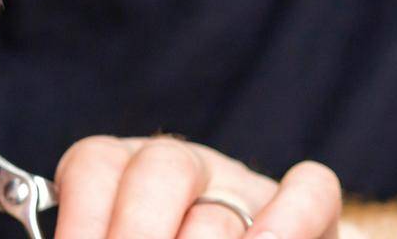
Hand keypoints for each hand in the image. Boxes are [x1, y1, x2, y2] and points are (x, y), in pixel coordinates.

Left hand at [53, 135, 348, 238]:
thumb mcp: (123, 237)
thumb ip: (107, 235)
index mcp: (122, 175)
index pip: (95, 164)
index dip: (82, 219)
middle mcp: (182, 170)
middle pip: (162, 167)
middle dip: (138, 232)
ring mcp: (246, 188)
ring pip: (222, 209)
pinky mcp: (314, 211)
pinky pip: (310, 191)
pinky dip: (288, 223)